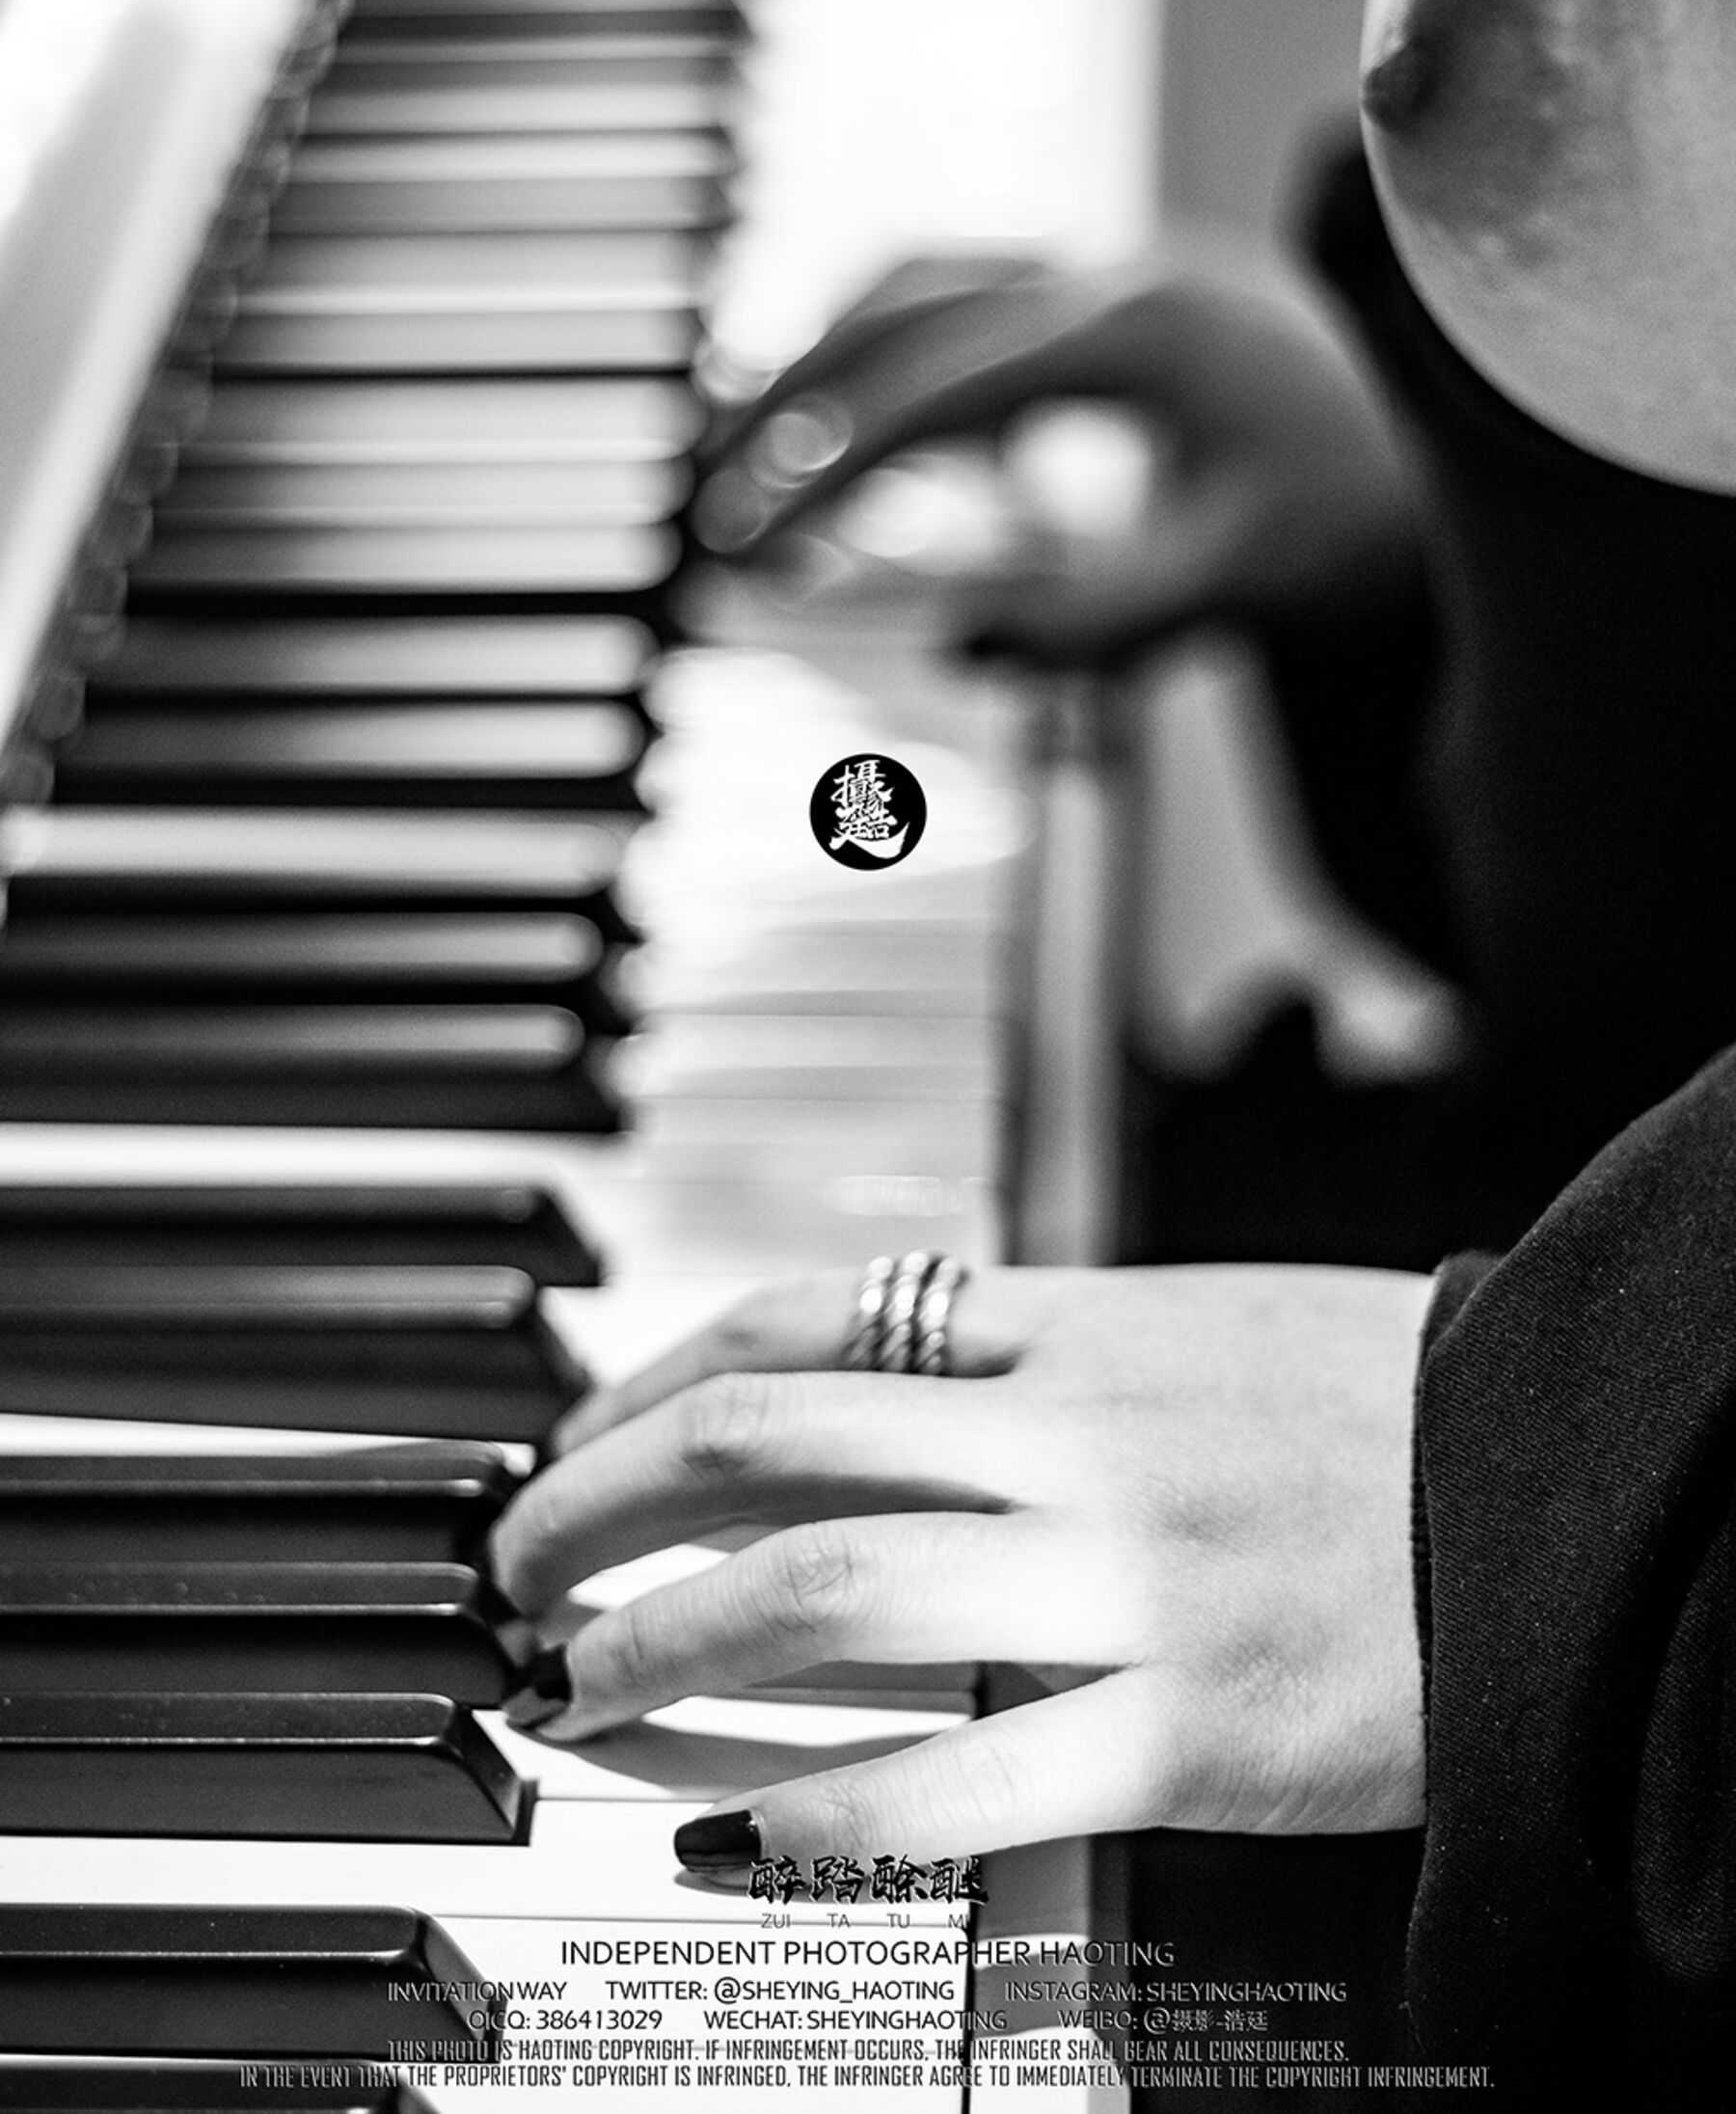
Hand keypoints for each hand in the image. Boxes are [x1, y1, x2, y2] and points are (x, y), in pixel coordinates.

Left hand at [489, 1262, 1432, 1863]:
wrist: (1563, 1488)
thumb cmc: (1377, 1403)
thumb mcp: (1193, 1316)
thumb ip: (1031, 1341)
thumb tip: (868, 1365)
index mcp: (1078, 1324)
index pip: (806, 1315)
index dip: (656, 1379)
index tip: (582, 1437)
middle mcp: (1076, 1433)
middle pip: (769, 1435)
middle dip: (602, 1501)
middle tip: (519, 1566)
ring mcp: (1124, 1577)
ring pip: (829, 1584)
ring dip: (664, 1641)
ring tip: (578, 1693)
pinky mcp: (1185, 1728)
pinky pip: (960, 1772)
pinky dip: (823, 1807)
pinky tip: (740, 1836)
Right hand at [696, 240, 1423, 670]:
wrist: (1476, 455)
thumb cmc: (1373, 518)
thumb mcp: (1245, 584)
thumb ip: (1099, 622)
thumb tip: (956, 637)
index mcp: (1134, 330)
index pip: (929, 391)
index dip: (823, 469)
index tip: (744, 540)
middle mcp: (1113, 273)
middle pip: (895, 304)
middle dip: (787, 397)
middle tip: (706, 494)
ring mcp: (1117, 271)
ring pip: (924, 279)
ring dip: (829, 356)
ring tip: (755, 449)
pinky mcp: (1123, 299)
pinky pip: (973, 301)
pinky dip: (899, 361)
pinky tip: (885, 446)